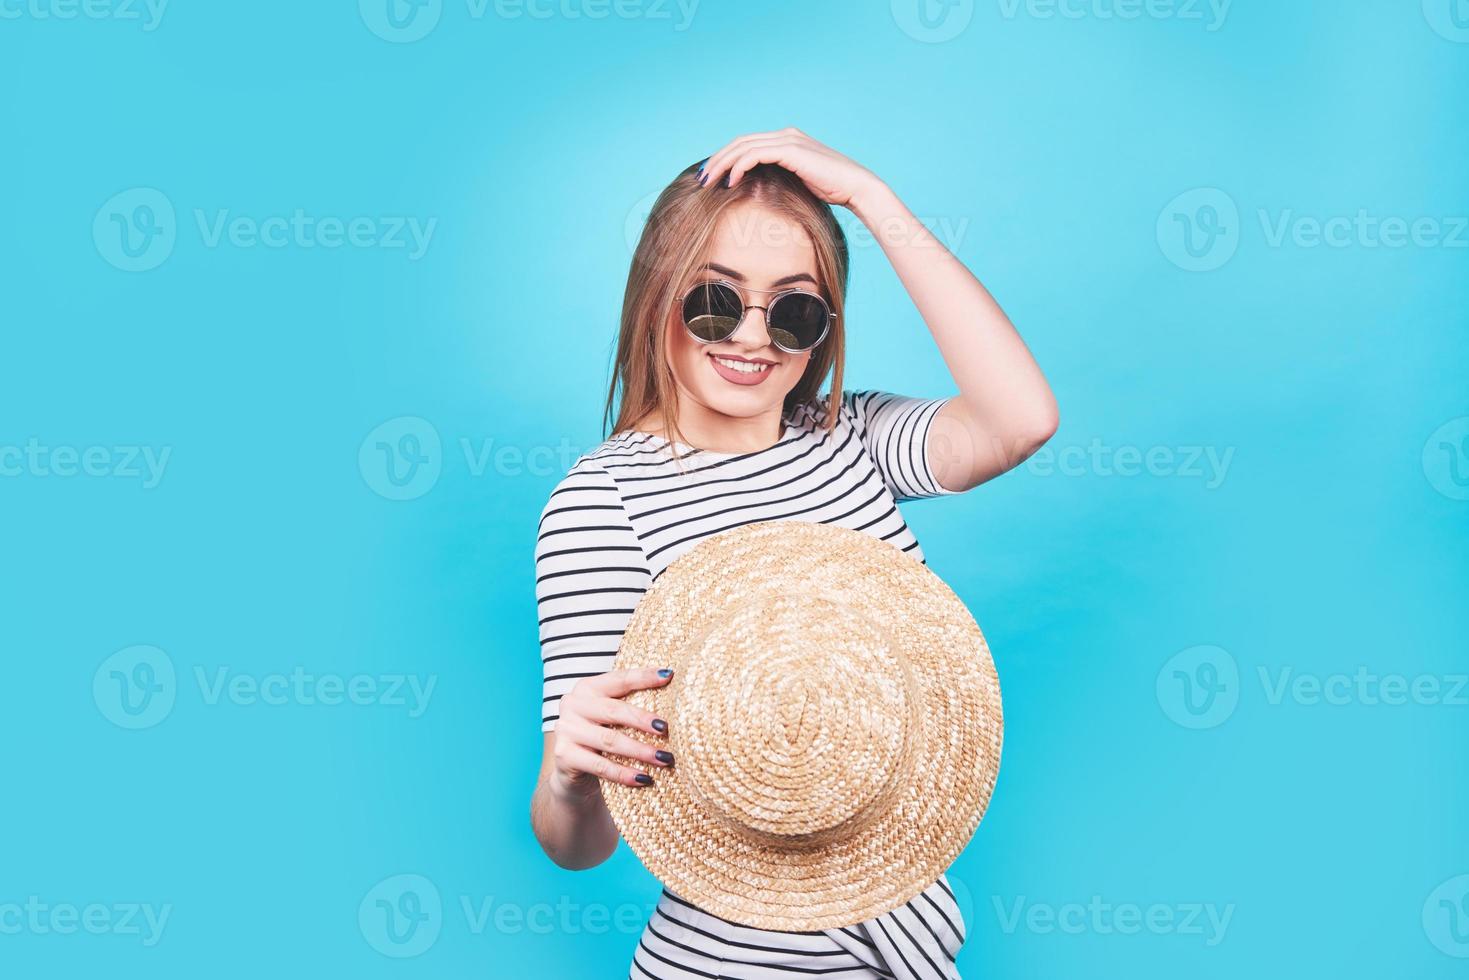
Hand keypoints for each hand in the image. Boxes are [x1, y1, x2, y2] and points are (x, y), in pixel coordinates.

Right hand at [548, 667, 673, 797]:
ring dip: (640, 750)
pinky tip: (645, 778)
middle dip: (642, 720)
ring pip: (610, 740)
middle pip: (613, 711)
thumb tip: (671, 687)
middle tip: (665, 728)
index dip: (643, 677)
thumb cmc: (600, 735)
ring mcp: (566, 730)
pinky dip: (625, 774)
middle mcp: (573, 704)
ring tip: (664, 758)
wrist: (571, 770)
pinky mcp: (565, 756)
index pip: (619, 679)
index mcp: (588, 688)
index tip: (669, 675)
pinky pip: (601, 766)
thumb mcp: (610, 715)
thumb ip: (630, 702)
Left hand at [697, 127, 884, 210]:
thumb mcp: (800, 184)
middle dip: (717, 160)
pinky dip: (739, 166)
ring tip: (708, 182)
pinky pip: (756, 154)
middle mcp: (786, 135)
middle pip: (740, 142)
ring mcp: (789, 140)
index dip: (725, 158)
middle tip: (700, 178)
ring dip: (722, 164)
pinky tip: (730, 182)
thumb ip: (780, 180)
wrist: (857, 188)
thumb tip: (758, 193)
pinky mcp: (791, 149)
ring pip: (743, 147)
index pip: (747, 144)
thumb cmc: (832, 192)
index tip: (710, 176)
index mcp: (787, 140)